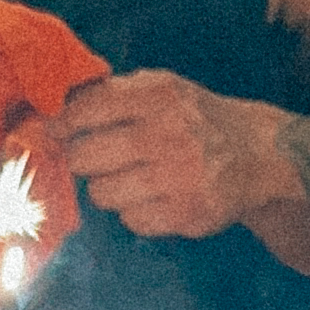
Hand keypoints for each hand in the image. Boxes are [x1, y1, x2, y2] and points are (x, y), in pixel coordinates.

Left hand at [60, 70, 282, 242]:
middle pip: (83, 157)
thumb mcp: (162, 89)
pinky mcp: (185, 214)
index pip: (85, 111)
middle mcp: (167, 134)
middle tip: (95, 158)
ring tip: (131, 178)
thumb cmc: (194, 119)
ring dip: (108, 188)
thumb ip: (112, 93)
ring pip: (101, 194)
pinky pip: (130, 220)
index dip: (61, 124)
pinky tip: (155, 198)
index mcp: (158, 96)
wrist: (256, 154)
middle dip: (82, 159)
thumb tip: (54, 106)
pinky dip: (135, 212)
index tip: (53, 132)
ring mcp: (177, 177)